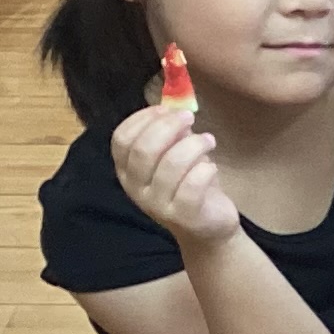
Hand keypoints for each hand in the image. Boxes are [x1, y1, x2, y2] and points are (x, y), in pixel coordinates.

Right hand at [110, 98, 241, 249]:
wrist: (207, 228)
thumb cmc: (189, 184)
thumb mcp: (174, 154)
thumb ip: (169, 133)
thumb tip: (174, 105)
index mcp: (127, 170)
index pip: (121, 139)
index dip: (143, 118)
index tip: (166, 108)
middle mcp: (136, 189)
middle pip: (143, 149)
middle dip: (169, 126)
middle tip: (189, 117)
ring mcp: (158, 205)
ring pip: (171, 164)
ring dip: (194, 144)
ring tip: (209, 141)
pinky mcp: (184, 216)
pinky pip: (193, 185)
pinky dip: (205, 169)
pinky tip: (212, 167)